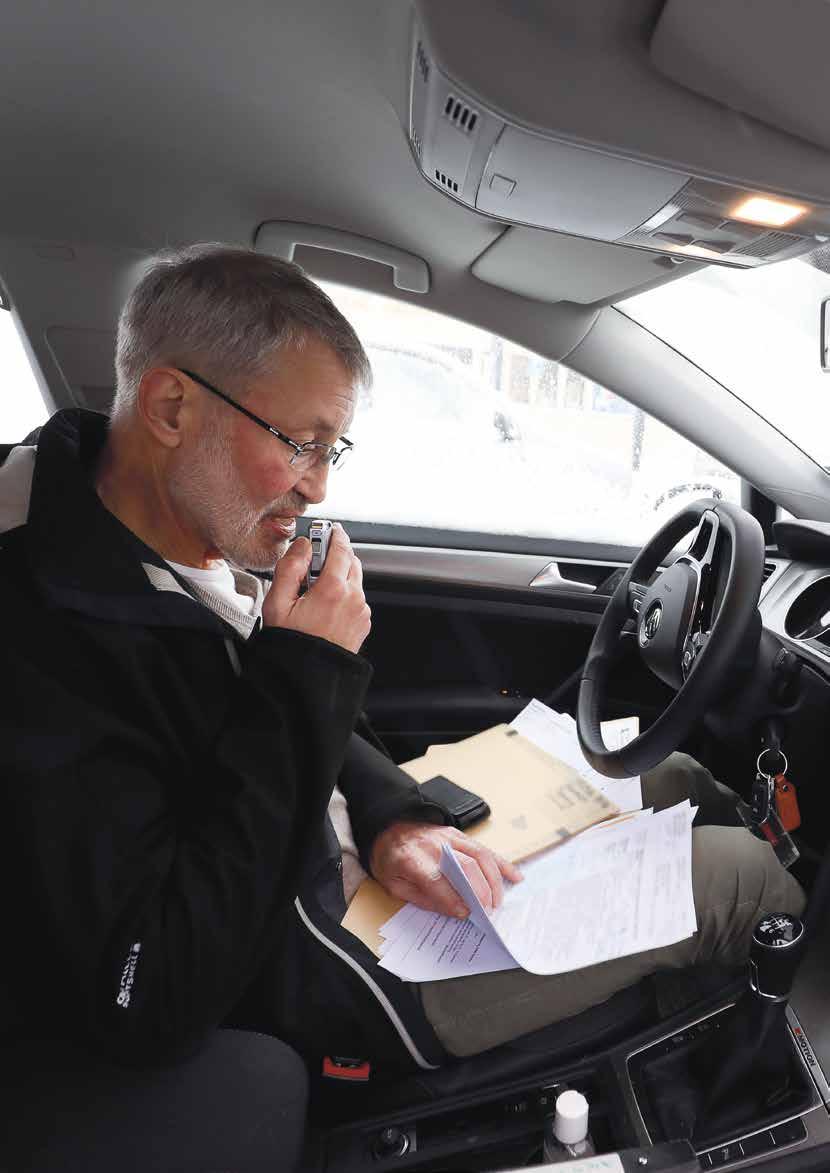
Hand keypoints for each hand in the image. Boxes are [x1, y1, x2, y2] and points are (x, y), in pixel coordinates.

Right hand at [262, 524, 370, 654]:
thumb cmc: (291, 644)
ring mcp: (361, 612)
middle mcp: (354, 598)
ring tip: (314, 592)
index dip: (333, 535)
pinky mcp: (363, 623)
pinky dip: (344, 594)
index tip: (326, 530)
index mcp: (333, 589)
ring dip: (339, 576)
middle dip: (335, 556)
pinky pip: (357, 598)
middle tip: (313, 563)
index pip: (341, 548)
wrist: (307, 679)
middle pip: (351, 561)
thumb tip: (302, 545)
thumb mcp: (277, 603)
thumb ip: (290, 568)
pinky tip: (324, 607)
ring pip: (355, 580)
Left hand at [369, 821, 522, 917]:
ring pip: (480, 856)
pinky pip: (484, 848)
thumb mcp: (393, 884)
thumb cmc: (390, 858)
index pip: (437, 880)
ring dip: (493, 880)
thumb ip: (422, 898)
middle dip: (480, 892)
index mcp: (412, 859)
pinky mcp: (459, 834)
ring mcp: (449, 837)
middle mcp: (434, 846)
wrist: (387, 826)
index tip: (465, 914)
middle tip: (487, 912)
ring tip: (497, 902)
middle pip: (465, 866)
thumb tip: (453, 910)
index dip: (453, 899)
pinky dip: (501, 863)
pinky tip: (514, 876)